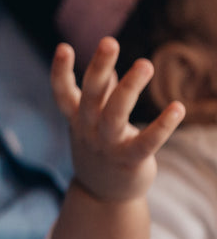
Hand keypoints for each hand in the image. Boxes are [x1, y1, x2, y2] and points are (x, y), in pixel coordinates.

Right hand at [50, 38, 183, 202]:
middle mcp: (87, 131)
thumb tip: (107, 71)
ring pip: (114, 116)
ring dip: (128, 89)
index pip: (62, 93)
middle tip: (109, 41)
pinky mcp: (129, 161)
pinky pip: (146, 143)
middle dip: (98, 69)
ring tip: (145, 63)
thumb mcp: (92, 124)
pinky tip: (178, 108)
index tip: (64, 47)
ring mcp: (107, 147)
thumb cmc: (100, 150)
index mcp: (77, 119)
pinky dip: (162, 126)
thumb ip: (101, 97)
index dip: (61, 72)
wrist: (103, 196)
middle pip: (90, 97)